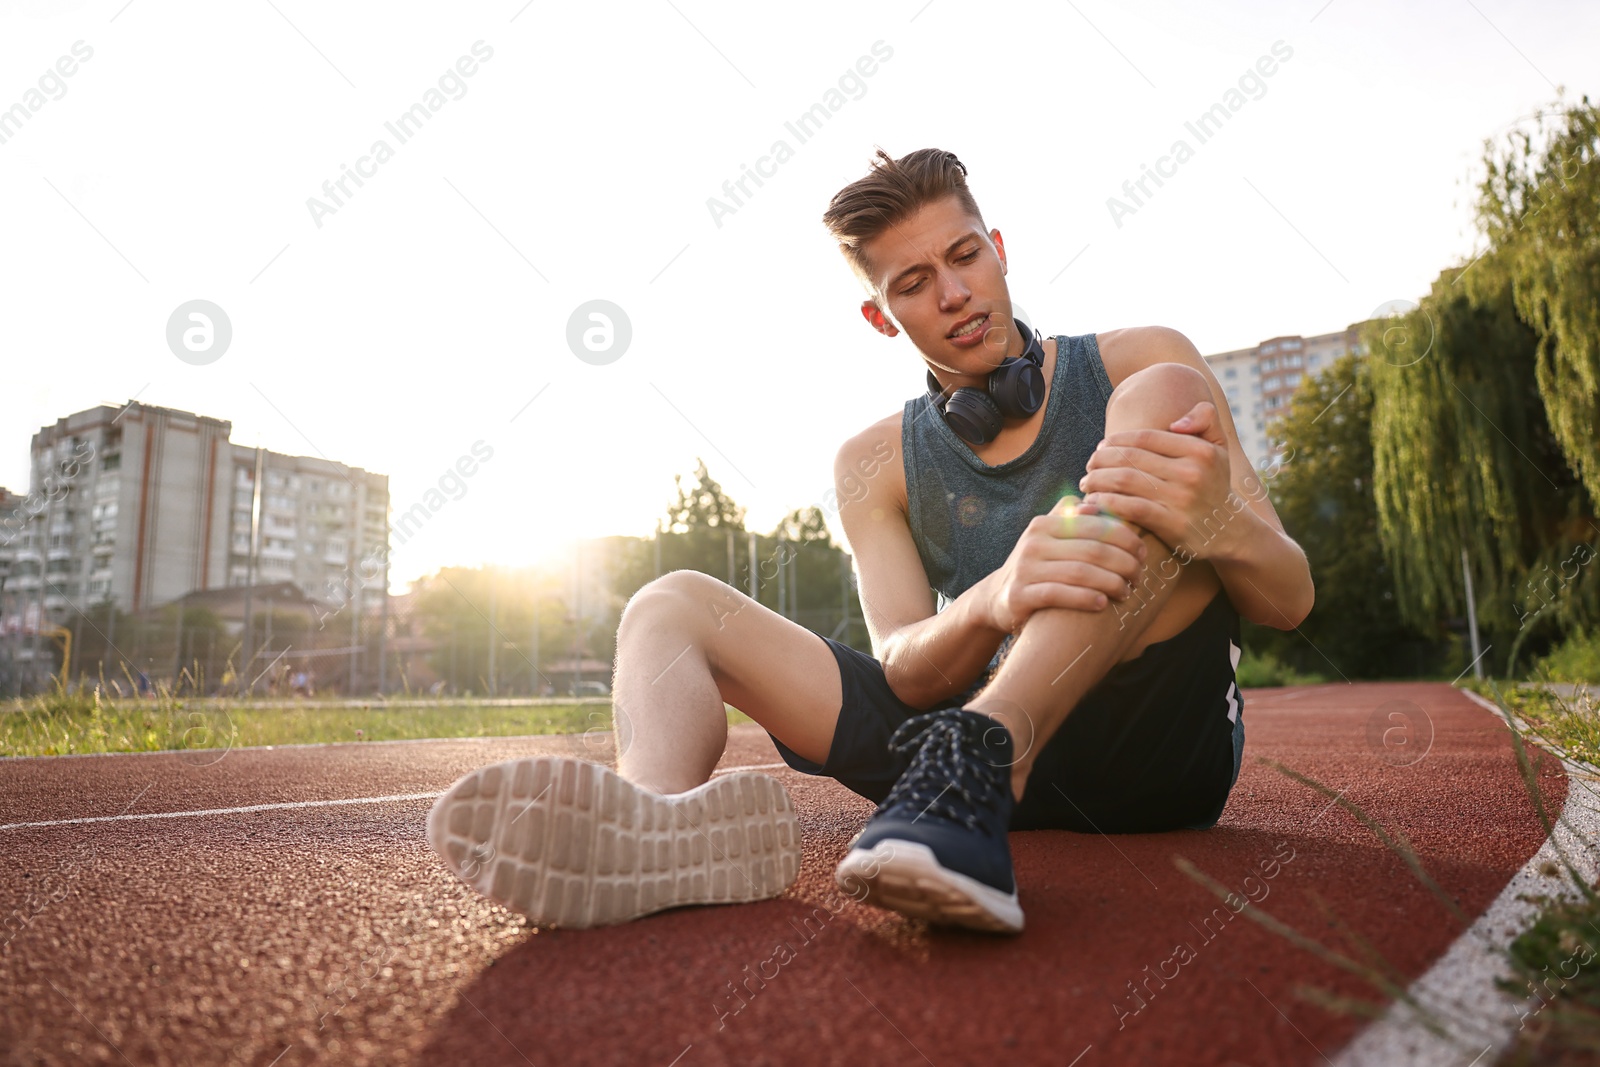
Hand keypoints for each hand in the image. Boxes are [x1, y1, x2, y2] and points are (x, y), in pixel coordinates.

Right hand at [984, 495, 1148, 633]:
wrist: (997, 597)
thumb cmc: (1037, 566)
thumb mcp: (1050, 538)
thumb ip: (1072, 519)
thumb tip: (1100, 503)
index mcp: (1045, 524)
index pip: (1095, 525)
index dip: (1125, 538)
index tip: (1143, 553)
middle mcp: (1033, 542)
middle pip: (1092, 549)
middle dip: (1124, 563)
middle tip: (1139, 576)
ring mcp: (1025, 569)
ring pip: (1079, 572)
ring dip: (1111, 583)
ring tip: (1126, 592)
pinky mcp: (1020, 595)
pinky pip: (1058, 594)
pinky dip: (1084, 598)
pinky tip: (1102, 604)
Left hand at [1077, 400, 1238, 560]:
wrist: (1229, 530)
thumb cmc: (1213, 483)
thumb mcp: (1218, 447)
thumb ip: (1205, 419)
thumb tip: (1176, 422)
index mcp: (1199, 450)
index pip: (1145, 438)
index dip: (1116, 440)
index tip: (1102, 446)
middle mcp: (1192, 472)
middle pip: (1130, 458)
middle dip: (1101, 459)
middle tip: (1089, 465)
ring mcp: (1181, 499)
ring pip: (1125, 480)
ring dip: (1098, 480)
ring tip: (1087, 482)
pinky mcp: (1172, 524)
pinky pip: (1130, 508)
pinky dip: (1106, 503)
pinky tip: (1093, 502)